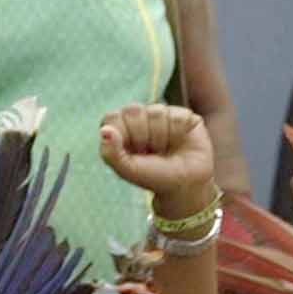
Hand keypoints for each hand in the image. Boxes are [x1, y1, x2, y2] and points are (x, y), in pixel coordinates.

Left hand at [99, 103, 215, 206]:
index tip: (131, 152)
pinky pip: (177, 116)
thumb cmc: (153, 176)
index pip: (112, 117)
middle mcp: (140, 118)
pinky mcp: (183, 115)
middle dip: (140, 135)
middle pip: (132, 110)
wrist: (187, 183)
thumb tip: (105, 130)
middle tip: (147, 151)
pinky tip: (178, 142)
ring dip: (159, 137)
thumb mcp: (128, 170)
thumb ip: (111, 153)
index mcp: (121, 128)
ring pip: (155, 112)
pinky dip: (177, 134)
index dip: (121, 135)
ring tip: (163, 149)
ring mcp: (161, 114)